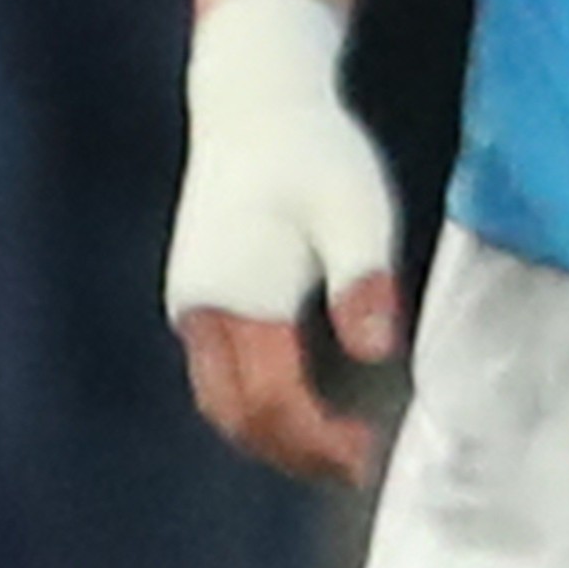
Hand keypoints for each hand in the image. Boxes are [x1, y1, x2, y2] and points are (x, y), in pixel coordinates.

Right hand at [162, 0, 412, 489]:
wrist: (253, 101)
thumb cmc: (314, 152)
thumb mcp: (357, 212)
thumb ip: (364, 282)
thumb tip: (377, 352)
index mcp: (243, 296)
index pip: (272, 402)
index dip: (318, 441)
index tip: (367, 455)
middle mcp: (203, 309)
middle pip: (236, 414)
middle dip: (291, 451)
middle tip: (353, 466)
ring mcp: (191, 302)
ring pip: (218, 399)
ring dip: (268, 434)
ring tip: (326, 446)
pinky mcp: (194, 292)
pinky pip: (214, 373)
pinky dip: (251, 404)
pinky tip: (295, 399)